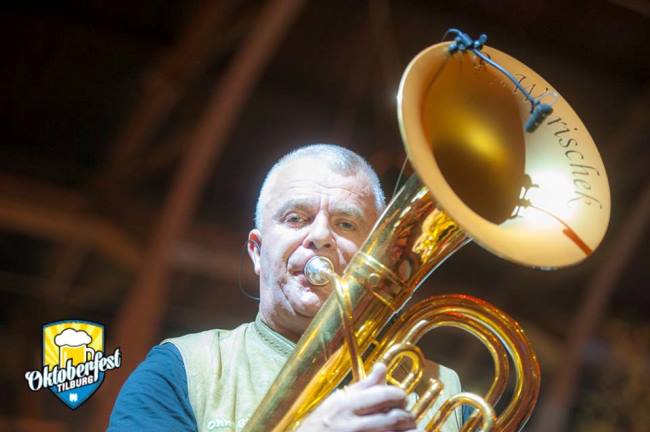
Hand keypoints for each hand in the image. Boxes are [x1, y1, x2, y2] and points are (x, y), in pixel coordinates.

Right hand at [296, 363, 416, 431]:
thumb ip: (363, 385)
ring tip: (410, 426)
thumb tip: (382, 366)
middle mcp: (353, 424)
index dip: (399, 394)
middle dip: (407, 414)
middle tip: (408, 413)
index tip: (401, 396)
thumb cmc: (321, 423)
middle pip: (393, 416)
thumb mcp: (337, 399)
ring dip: (408, 429)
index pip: (383, 395)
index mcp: (347, 404)